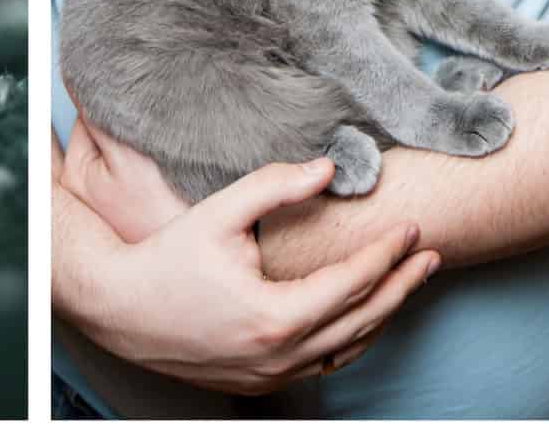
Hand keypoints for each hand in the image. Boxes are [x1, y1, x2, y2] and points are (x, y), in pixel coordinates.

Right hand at [53, 125, 438, 394]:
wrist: (119, 306)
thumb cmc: (164, 259)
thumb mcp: (218, 213)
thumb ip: (274, 187)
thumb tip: (329, 168)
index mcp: (276, 316)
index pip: (354, 283)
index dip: (388, 254)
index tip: (410, 228)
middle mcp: (281, 354)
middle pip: (364, 319)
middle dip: (402, 284)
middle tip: (429, 255)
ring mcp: (272, 374)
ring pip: (348, 349)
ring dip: (382, 314)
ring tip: (406, 283)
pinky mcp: (260, 380)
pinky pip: (323, 364)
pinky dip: (350, 339)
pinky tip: (360, 316)